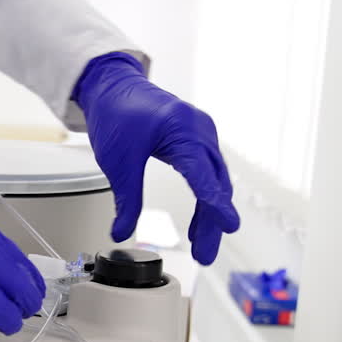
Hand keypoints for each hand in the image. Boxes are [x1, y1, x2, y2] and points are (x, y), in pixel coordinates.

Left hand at [75, 52, 239, 264]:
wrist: (113, 86)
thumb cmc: (117, 112)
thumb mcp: (117, 161)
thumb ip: (126, 200)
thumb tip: (121, 233)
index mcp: (180, 129)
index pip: (202, 172)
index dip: (215, 202)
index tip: (228, 223)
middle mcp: (199, 130)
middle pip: (214, 182)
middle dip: (212, 222)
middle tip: (204, 255)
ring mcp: (201, 133)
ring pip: (215, 180)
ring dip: (210, 214)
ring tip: (202, 246)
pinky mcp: (197, 139)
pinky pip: (209, 172)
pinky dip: (206, 197)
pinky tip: (201, 222)